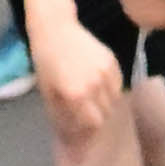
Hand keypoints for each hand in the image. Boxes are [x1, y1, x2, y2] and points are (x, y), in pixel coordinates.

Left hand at [31, 17, 121, 141]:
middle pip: (105, 114)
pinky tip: (99, 85)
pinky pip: (118, 84)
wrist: (55, 29)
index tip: (82, 134)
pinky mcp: (112, 61)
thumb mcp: (48, 93)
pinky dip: (111, 90)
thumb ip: (62, 116)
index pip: (92, 124)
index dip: (87, 131)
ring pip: (114, 100)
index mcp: (75, 95)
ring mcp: (106, 72)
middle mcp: (94, 85)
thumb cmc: (45, 62)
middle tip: (84, 115)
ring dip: (104, 104)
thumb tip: (71, 136)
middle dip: (94, 118)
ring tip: (91, 99)